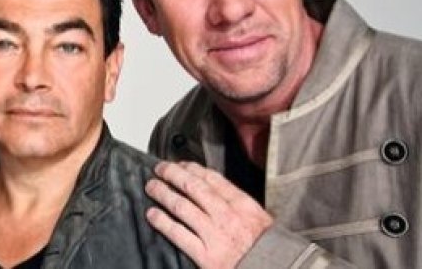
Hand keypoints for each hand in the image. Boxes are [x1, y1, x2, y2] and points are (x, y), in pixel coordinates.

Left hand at [145, 161, 272, 268]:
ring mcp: (214, 235)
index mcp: (243, 205)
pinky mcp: (205, 256)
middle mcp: (227, 216)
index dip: (193, 168)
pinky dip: (162, 222)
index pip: (213, 179)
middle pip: (193, 187)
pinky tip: (152, 215)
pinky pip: (178, 233)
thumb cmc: (269, 250)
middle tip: (160, 168)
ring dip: (163, 193)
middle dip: (173, 174)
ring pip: (181, 206)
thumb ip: (239, 205)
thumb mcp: (261, 220)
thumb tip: (217, 190)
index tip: (182, 164)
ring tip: (151, 187)